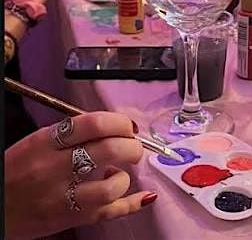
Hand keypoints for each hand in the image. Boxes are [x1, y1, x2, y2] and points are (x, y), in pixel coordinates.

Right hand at [5, 112, 154, 238]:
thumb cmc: (16, 170)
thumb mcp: (37, 141)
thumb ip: (71, 132)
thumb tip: (113, 127)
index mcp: (46, 142)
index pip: (94, 123)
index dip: (119, 122)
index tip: (127, 126)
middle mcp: (55, 168)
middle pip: (108, 150)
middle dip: (131, 145)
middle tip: (133, 146)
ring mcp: (63, 198)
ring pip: (109, 187)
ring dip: (125, 176)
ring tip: (120, 172)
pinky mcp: (69, 219)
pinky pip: (108, 213)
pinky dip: (131, 204)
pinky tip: (145, 196)